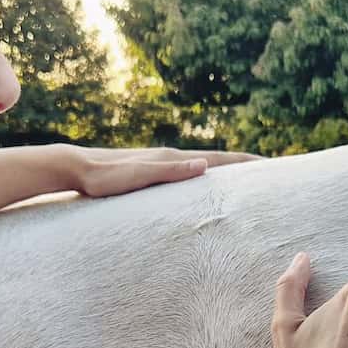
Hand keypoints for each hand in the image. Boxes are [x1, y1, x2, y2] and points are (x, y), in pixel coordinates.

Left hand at [69, 145, 263, 198]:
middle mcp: (170, 159)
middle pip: (216, 162)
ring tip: (246, 182)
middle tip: (271, 172)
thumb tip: (204, 166)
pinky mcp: (151, 173)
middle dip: (243, 166)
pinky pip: (187, 176)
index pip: (218, 161)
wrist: (75, 168)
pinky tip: (204, 188)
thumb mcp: (136, 176)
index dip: (245, 163)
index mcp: (172, 159)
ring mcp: (161, 165)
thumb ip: (168, 172)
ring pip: (202, 168)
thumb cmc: (103, 177)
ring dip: (226, 174)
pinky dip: (205, 179)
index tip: (272, 165)